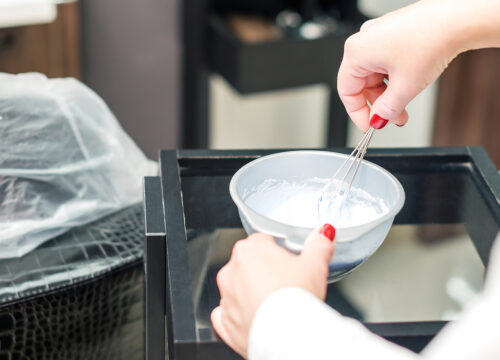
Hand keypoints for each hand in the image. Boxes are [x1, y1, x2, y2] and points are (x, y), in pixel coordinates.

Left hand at [211, 224, 335, 357]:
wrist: (288, 338)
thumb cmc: (297, 299)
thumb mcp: (315, 265)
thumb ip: (319, 244)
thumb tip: (324, 233)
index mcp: (250, 250)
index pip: (262, 240)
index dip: (278, 250)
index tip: (289, 261)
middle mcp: (231, 270)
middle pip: (248, 263)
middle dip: (265, 271)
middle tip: (286, 283)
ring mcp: (226, 297)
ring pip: (237, 288)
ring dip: (252, 293)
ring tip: (276, 303)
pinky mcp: (225, 322)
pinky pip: (228, 314)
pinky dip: (239, 315)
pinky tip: (256, 317)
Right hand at [337, 0, 477, 131]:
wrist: (458, 19)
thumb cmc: (430, 39)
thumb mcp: (405, 86)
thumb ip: (386, 109)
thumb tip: (378, 119)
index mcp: (356, 52)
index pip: (347, 92)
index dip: (358, 113)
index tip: (369, 125)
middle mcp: (364, 40)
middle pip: (361, 83)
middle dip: (378, 104)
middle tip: (391, 118)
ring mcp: (378, 35)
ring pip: (375, 74)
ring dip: (388, 93)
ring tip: (404, 104)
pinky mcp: (393, 33)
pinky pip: (385, 62)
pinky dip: (394, 78)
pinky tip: (408, 86)